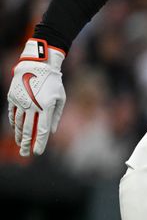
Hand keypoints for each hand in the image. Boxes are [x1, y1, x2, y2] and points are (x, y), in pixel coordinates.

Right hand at [7, 39, 65, 156]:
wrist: (38, 65)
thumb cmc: (53, 82)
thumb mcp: (61, 97)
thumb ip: (56, 115)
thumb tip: (51, 131)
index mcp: (46, 107)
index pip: (41, 130)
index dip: (39, 143)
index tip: (38, 152)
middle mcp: (32, 106)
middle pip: (28, 130)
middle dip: (27, 144)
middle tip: (26, 154)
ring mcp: (21, 102)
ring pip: (18, 123)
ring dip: (19, 135)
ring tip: (21, 144)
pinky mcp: (13, 97)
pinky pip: (12, 114)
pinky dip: (14, 124)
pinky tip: (16, 130)